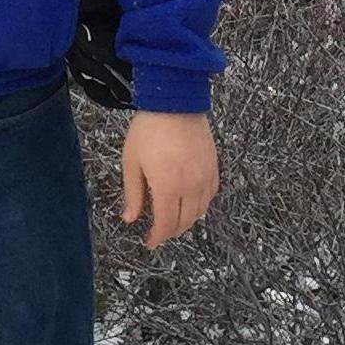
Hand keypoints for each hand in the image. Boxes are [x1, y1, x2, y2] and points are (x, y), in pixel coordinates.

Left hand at [121, 110, 218, 249]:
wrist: (175, 102)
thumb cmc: (149, 129)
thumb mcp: (132, 162)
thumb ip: (133, 194)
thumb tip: (130, 219)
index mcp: (168, 187)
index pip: (165, 224)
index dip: (157, 237)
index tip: (149, 242)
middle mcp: (190, 186)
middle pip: (185, 221)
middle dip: (171, 231)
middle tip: (159, 232)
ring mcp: (205, 176)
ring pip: (201, 211)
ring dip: (187, 220)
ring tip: (173, 220)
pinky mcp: (214, 166)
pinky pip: (211, 195)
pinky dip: (201, 205)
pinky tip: (191, 202)